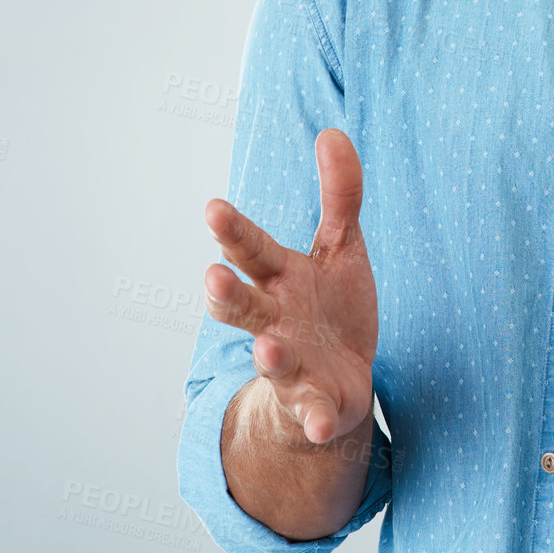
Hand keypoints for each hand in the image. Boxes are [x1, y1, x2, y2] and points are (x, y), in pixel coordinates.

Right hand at [203, 128, 377, 445]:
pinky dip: (313, 418)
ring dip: (269, 354)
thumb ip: (340, 193)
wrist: (340, 383)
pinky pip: (312, 412)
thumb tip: (333, 131)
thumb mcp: (342, 246)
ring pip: (274, 359)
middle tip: (211, 277)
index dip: (233, 232)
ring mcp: (292, 364)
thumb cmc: (333, 306)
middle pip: (245, 307)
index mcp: (281, 279)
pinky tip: (317, 421)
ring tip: (267, 345)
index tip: (213, 208)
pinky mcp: (315, 403)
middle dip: (227, 295)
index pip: (253, 250)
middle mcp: (276, 320)